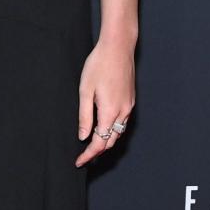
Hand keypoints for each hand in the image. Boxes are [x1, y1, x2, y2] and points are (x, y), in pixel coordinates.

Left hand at [75, 37, 134, 166]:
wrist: (118, 47)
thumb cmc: (99, 65)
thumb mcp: (85, 91)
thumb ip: (85, 116)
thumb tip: (84, 136)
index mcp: (110, 111)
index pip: (100, 143)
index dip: (89, 155)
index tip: (79, 162)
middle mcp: (123, 112)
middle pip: (111, 141)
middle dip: (97, 151)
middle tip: (83, 156)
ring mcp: (129, 106)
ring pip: (118, 133)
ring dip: (106, 141)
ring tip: (91, 145)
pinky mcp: (131, 100)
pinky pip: (122, 122)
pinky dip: (113, 130)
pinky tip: (103, 128)